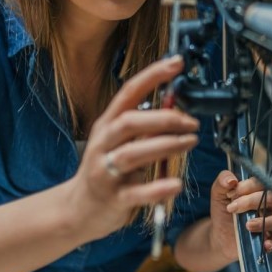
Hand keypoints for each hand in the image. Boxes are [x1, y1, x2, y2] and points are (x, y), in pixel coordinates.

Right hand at [66, 56, 199, 241]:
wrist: (79, 208)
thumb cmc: (106, 168)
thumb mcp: (120, 141)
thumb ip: (145, 125)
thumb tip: (177, 107)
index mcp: (108, 124)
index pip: (129, 92)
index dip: (153, 76)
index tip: (177, 63)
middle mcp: (104, 144)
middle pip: (130, 122)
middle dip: (164, 118)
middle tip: (191, 122)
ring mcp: (106, 171)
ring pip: (133, 154)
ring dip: (166, 145)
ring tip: (190, 142)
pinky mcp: (114, 198)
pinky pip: (137, 192)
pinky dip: (158, 188)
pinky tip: (176, 183)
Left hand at [208, 170, 271, 263]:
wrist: (222, 236)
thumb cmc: (224, 211)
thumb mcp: (218, 194)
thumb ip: (222, 181)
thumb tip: (232, 180)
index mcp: (260, 189)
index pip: (261, 183)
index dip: (246, 187)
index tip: (230, 194)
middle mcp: (271, 203)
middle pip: (271, 198)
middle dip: (251, 202)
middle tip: (232, 208)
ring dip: (263, 222)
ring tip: (247, 225)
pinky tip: (265, 244)